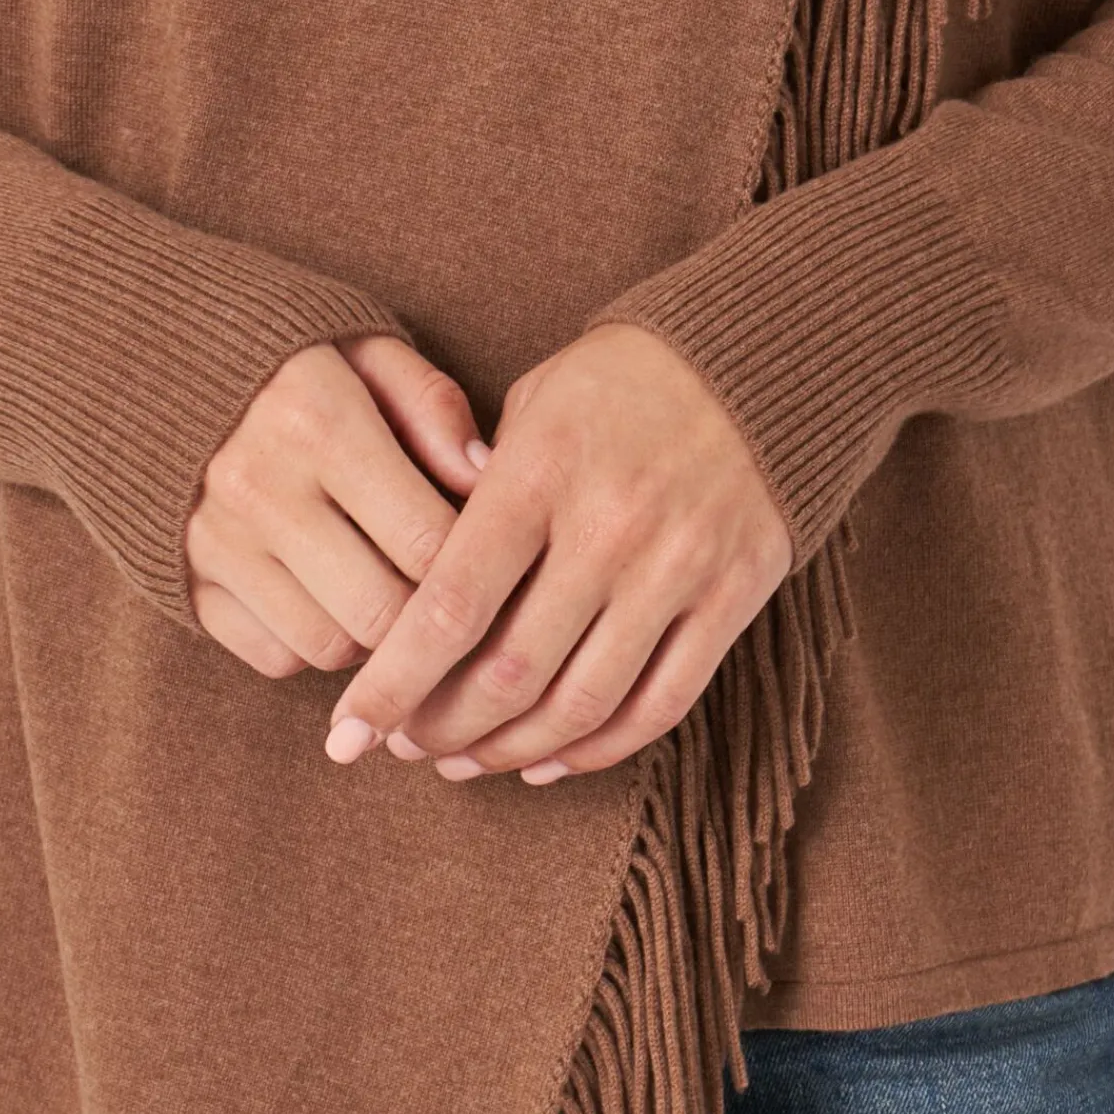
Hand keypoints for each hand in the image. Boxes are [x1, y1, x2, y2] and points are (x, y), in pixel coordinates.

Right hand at [186, 335, 487, 677]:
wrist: (141, 358)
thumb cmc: (285, 358)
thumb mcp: (365, 349)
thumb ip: (432, 407)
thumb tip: (487, 479)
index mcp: (316, 419)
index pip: (429, 542)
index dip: (472, 562)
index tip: (483, 552)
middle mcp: (258, 489)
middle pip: (382, 613)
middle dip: (424, 612)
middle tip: (437, 583)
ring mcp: (214, 545)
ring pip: (330, 647)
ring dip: (370, 633)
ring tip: (381, 583)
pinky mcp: (186, 584)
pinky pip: (275, 658)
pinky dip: (310, 642)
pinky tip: (322, 595)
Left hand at [322, 322, 791, 778]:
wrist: (766, 352)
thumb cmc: (622, 380)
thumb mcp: (534, 404)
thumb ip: (478, 494)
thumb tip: (419, 593)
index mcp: (541, 473)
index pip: (449, 606)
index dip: (392, 685)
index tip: (346, 733)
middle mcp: (609, 528)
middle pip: (509, 673)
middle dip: (443, 728)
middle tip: (407, 748)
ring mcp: (677, 568)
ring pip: (581, 705)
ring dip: (511, 751)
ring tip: (466, 761)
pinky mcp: (733, 597)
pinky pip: (660, 704)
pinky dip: (597, 749)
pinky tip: (550, 760)